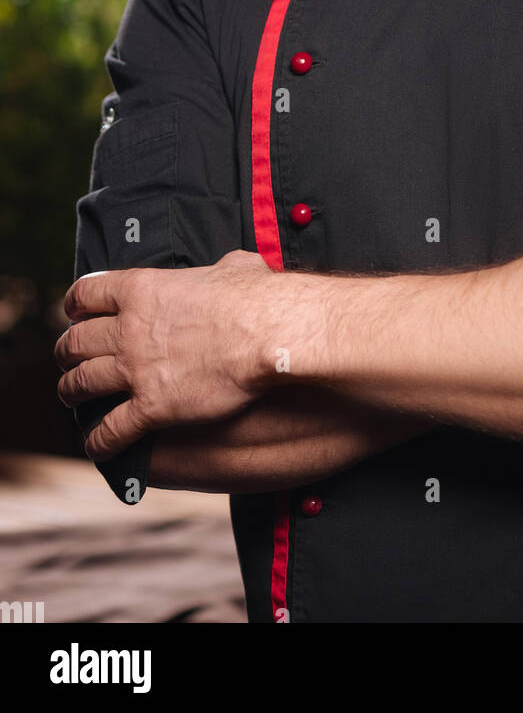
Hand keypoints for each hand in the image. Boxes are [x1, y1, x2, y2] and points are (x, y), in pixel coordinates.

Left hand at [54, 250, 303, 459]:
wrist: (267, 333)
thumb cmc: (255, 296)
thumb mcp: (233, 266)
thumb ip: (220, 268)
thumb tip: (233, 267)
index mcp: (142, 290)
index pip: (87, 293)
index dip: (74, 304)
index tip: (73, 312)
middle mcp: (129, 329)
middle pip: (76, 342)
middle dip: (66, 351)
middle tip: (67, 357)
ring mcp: (135, 370)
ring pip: (81, 384)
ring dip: (70, 391)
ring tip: (70, 396)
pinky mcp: (151, 407)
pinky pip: (111, 430)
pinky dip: (99, 441)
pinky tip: (97, 446)